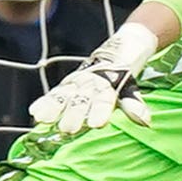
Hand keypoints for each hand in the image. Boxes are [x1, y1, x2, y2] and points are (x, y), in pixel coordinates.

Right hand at [28, 25, 159, 134]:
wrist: (118, 50)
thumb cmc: (123, 74)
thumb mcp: (130, 88)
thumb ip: (134, 106)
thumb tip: (146, 122)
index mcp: (108, 83)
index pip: (104, 99)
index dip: (100, 111)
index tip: (96, 124)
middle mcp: (91, 82)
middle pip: (81, 99)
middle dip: (74, 114)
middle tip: (68, 129)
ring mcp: (77, 82)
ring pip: (65, 95)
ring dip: (55, 109)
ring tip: (43, 120)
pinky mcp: (67, 84)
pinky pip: (55, 94)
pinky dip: (45, 103)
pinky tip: (35, 113)